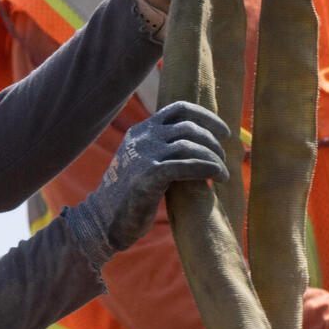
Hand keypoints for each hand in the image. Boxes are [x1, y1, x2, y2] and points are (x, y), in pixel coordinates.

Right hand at [65, 100, 228, 266]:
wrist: (104, 219)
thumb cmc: (130, 194)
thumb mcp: (143, 161)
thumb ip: (162, 148)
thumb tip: (198, 143)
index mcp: (141, 131)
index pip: (179, 109)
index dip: (206, 117)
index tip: (224, 132)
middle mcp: (142, 138)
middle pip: (188, 126)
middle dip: (213, 142)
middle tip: (224, 159)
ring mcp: (144, 156)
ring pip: (189, 146)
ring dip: (213, 158)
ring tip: (223, 173)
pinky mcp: (149, 176)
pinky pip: (186, 166)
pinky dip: (207, 169)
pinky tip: (218, 177)